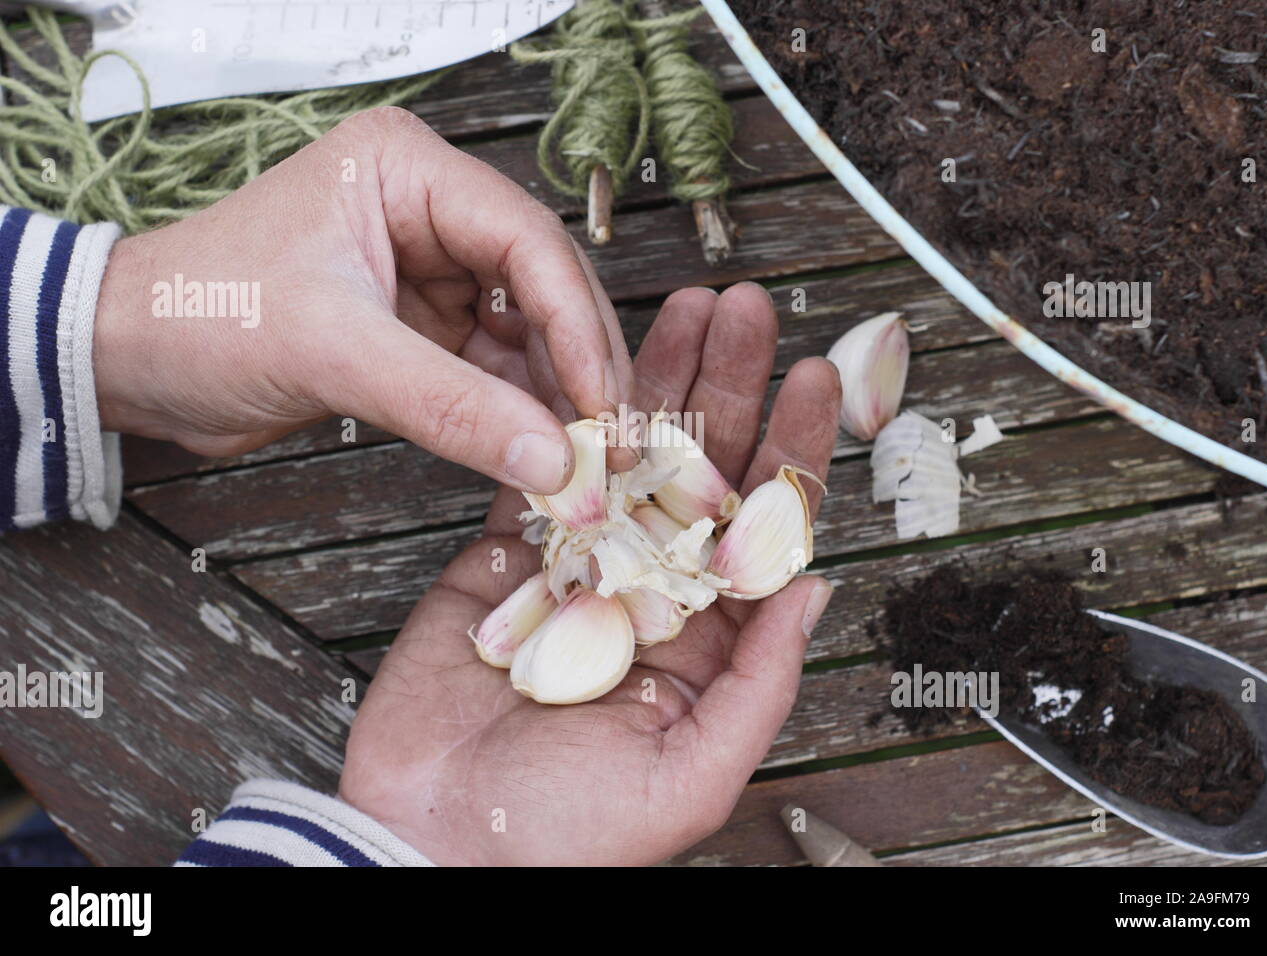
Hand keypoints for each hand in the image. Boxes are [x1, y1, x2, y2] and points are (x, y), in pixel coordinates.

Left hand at [92, 106, 635, 491]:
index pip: (526, 240)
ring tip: (587, 460)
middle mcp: (430, 213)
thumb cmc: (202, 313)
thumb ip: (451, 406)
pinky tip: (544, 452)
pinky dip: (518, 414)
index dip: (576, 324)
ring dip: (556, 397)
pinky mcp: (420, 329)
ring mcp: (429, 273)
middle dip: (578, 366)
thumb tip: (553, 461)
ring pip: (526, 334)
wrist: (130, 359)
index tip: (602, 403)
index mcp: (408, 171)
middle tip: (611, 442)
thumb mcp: (335, 352)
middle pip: (541, 287)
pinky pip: (491, 371)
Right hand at [338, 282, 841, 864]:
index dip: (788, 449)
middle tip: (745, 312)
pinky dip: (564, 419)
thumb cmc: (565, 836)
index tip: (808, 379)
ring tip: (683, 314)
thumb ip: (759, 683)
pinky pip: (544, 477)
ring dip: (656, 383)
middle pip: (702, 470)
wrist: (435, 843)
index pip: (761, 527)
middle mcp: (651, 593)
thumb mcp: (692, 776)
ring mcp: (579, 569)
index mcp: (707, 642)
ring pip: (629, 457)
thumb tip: (816, 590)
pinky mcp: (507, 559)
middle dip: (728, 386)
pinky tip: (590, 362)